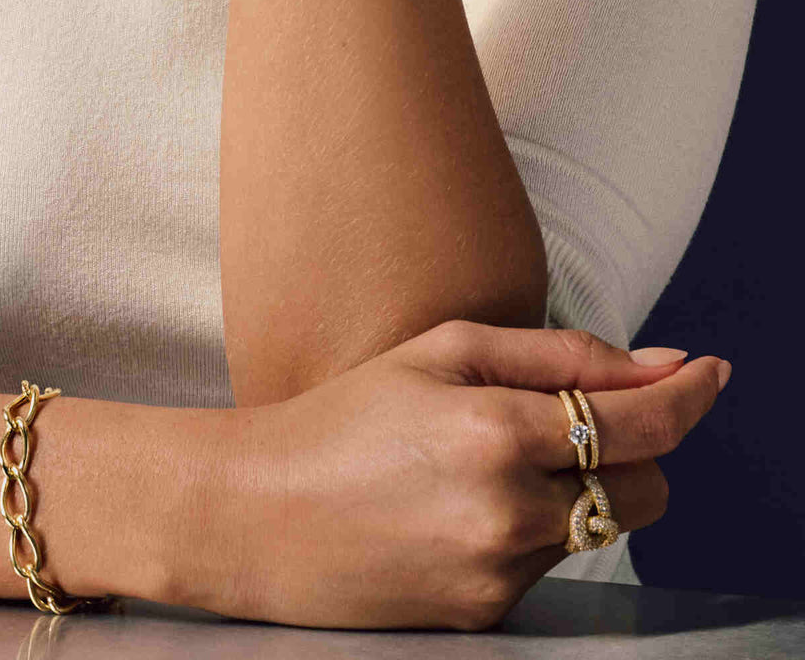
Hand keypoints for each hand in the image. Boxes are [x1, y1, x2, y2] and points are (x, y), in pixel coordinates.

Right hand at [200, 321, 725, 629]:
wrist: (258, 512)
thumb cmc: (343, 417)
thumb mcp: (440, 351)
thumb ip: (555, 354)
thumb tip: (659, 366)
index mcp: (495, 431)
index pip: (641, 422)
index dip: (689, 394)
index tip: (711, 372)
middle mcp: (507, 514)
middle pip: (646, 490)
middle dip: (634, 451)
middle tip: (571, 422)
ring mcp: (497, 576)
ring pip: (597, 529)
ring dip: (573, 491)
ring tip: (486, 467)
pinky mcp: (484, 617)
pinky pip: (546, 566)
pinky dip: (529, 530)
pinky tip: (459, 510)